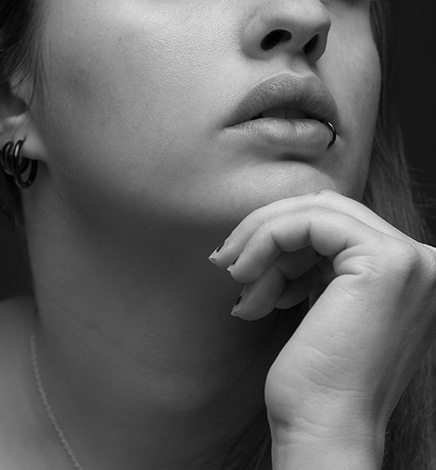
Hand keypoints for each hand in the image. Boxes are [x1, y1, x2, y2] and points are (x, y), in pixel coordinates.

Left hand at [209, 190, 435, 467]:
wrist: (326, 434)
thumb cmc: (316, 384)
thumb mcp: (323, 305)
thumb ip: (318, 264)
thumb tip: (270, 226)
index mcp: (411, 273)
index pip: (337, 223)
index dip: (284, 236)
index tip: (242, 265)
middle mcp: (422, 262)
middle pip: (327, 210)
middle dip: (270, 232)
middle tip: (228, 263)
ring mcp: (409, 261)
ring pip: (314, 210)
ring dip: (263, 240)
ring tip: (239, 284)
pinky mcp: (385, 262)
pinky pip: (308, 222)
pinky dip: (266, 240)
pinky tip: (246, 277)